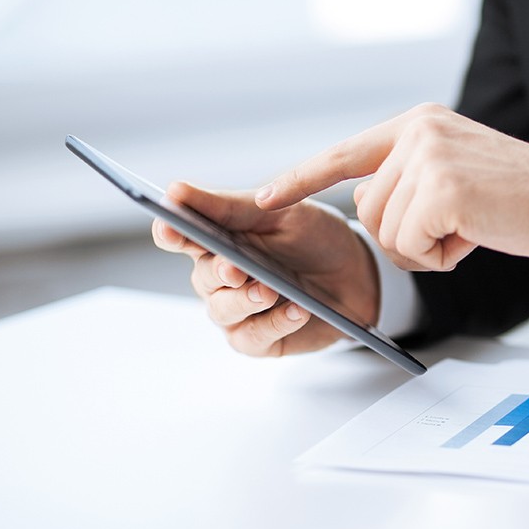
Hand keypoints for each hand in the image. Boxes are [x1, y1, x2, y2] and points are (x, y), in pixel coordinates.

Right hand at [151, 182, 379, 356]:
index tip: (170, 226)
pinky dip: (275, 323)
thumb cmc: (315, 237)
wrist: (359, 272)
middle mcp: (219, 276)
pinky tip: (297, 310)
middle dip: (217, 272)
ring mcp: (237, 310)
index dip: (169, 231)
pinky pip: (254, 337)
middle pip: (201, 277)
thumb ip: (229, 205)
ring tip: (269, 291)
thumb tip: (175, 190)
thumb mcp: (280, 211)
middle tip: (234, 269)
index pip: (179, 234)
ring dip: (244, 301)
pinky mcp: (259, 338)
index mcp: (218, 238)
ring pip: (222, 310)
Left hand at [254, 103, 528, 270]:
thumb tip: (367, 204)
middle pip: (366, 210)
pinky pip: (410, 246)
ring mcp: (428, 158)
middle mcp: (417, 132)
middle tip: (455, 228)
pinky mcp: (442, 189)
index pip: (344, 153)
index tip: (262, 198)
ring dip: (424, 248)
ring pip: (386, 232)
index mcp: (417, 123)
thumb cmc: (517, 197)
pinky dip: (440, 256)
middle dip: (403, 237)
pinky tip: (475, 236)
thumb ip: (409, 176)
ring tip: (470, 227)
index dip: (300, 178)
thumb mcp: (454, 169)